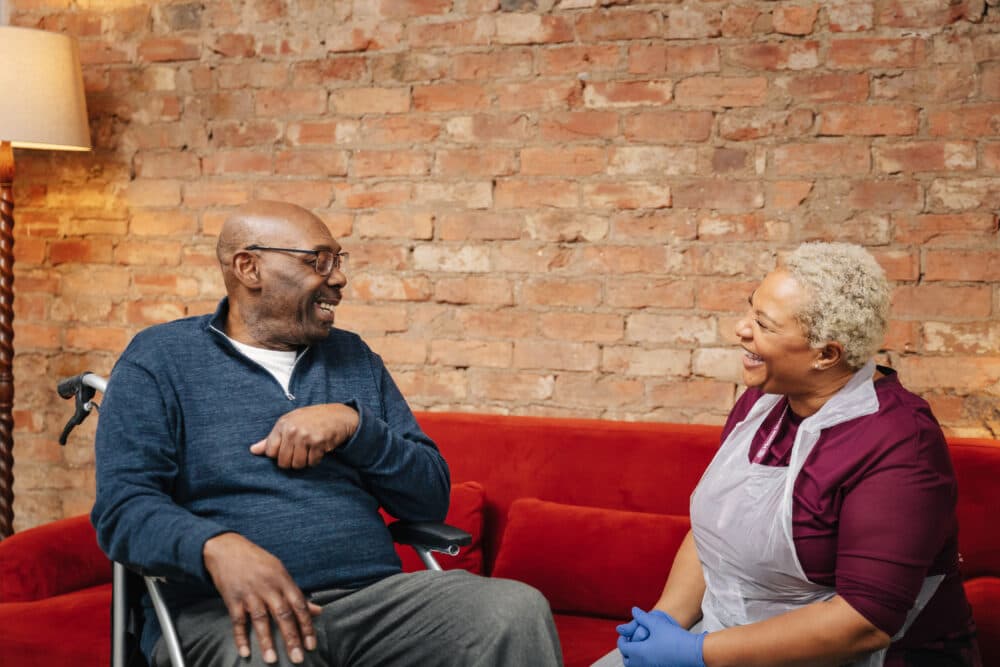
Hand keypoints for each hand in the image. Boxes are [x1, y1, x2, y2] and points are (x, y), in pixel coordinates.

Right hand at [203, 533, 321, 663]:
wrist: (227, 549)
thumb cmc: (257, 561)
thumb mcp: (280, 571)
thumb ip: (297, 594)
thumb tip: (318, 611)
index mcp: (283, 579)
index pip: (299, 605)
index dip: (307, 625)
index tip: (311, 644)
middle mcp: (268, 587)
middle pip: (283, 615)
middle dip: (291, 638)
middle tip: (298, 658)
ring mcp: (250, 593)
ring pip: (261, 620)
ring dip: (267, 641)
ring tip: (272, 659)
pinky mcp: (232, 599)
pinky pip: (237, 621)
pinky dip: (240, 637)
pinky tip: (245, 652)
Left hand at [250, 403, 358, 467]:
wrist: (339, 415)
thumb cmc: (311, 419)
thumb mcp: (289, 424)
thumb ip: (271, 438)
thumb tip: (253, 451)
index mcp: (282, 425)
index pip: (270, 452)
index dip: (278, 455)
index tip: (287, 449)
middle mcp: (292, 430)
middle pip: (283, 462)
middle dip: (291, 461)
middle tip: (300, 452)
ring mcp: (305, 436)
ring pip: (298, 464)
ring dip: (304, 462)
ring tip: (309, 450)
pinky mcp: (318, 443)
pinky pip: (312, 462)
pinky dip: (316, 460)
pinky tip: (319, 449)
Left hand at [617, 607, 705, 666]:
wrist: (693, 652)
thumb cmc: (674, 637)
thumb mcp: (656, 623)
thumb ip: (642, 617)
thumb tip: (633, 611)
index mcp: (640, 652)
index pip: (623, 648)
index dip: (621, 640)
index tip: (624, 635)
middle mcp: (643, 663)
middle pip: (627, 661)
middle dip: (626, 652)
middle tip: (629, 643)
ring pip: (636, 666)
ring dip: (634, 658)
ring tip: (638, 648)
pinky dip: (642, 662)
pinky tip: (649, 653)